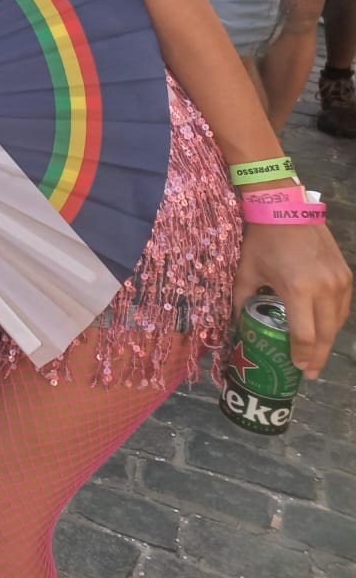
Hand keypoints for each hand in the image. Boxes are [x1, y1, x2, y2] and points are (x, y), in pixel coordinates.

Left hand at [234, 221, 351, 379]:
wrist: (284, 208)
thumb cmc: (261, 240)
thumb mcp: (245, 272)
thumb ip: (241, 301)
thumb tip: (236, 325)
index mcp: (297, 289)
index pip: (304, 334)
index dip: (302, 355)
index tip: (297, 369)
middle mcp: (324, 288)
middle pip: (326, 334)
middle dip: (317, 356)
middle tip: (309, 372)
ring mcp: (339, 281)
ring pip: (338, 322)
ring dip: (327, 340)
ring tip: (315, 355)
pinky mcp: (346, 274)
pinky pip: (343, 307)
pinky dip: (334, 321)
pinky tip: (323, 329)